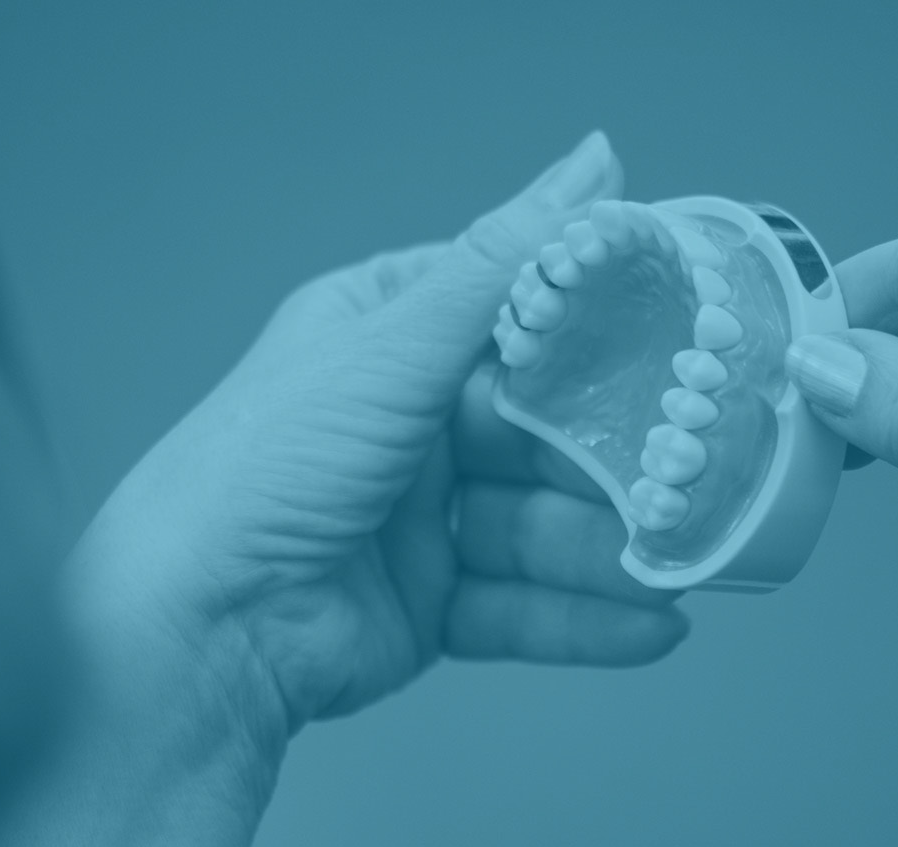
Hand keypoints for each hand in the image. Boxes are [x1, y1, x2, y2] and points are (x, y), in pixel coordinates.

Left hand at [0, 133, 686, 846]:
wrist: (200, 630)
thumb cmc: (259, 472)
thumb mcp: (386, 352)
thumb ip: (498, 270)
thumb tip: (590, 165)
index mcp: (379, 338)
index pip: (509, 311)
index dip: (594, 322)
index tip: (681, 329)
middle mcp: (402, 424)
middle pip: (540, 429)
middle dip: (615, 454)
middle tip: (696, 463)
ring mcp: (416, 519)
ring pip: (542, 523)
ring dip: (610, 545)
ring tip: (678, 560)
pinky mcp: (428, 605)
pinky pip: (523, 604)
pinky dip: (584, 616)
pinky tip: (652, 623)